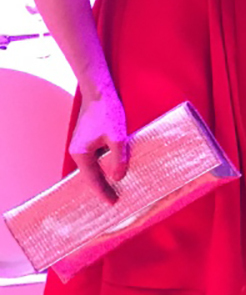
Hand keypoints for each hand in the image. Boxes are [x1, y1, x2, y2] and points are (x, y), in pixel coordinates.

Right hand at [69, 86, 129, 201]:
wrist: (100, 91)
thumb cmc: (107, 112)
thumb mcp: (117, 137)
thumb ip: (118, 158)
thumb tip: (118, 178)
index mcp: (81, 154)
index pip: (92, 179)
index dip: (103, 192)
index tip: (113, 203)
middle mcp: (78, 151)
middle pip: (91, 175)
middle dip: (102, 187)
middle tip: (115, 200)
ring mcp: (82, 145)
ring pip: (94, 166)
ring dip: (105, 175)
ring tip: (118, 187)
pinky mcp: (89, 139)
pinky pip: (97, 157)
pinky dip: (106, 163)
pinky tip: (116, 166)